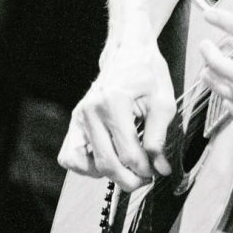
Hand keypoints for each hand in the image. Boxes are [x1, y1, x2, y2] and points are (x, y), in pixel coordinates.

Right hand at [59, 39, 178, 188]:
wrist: (128, 53)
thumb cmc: (147, 73)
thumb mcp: (163, 103)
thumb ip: (159, 139)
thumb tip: (160, 168)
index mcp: (114, 103)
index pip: (129, 154)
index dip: (147, 169)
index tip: (158, 170)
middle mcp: (91, 111)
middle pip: (107, 165)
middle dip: (130, 179)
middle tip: (146, 177)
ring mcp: (79, 117)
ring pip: (85, 165)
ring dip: (109, 174)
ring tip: (126, 165)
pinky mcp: (74, 122)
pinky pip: (69, 157)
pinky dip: (86, 166)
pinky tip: (107, 159)